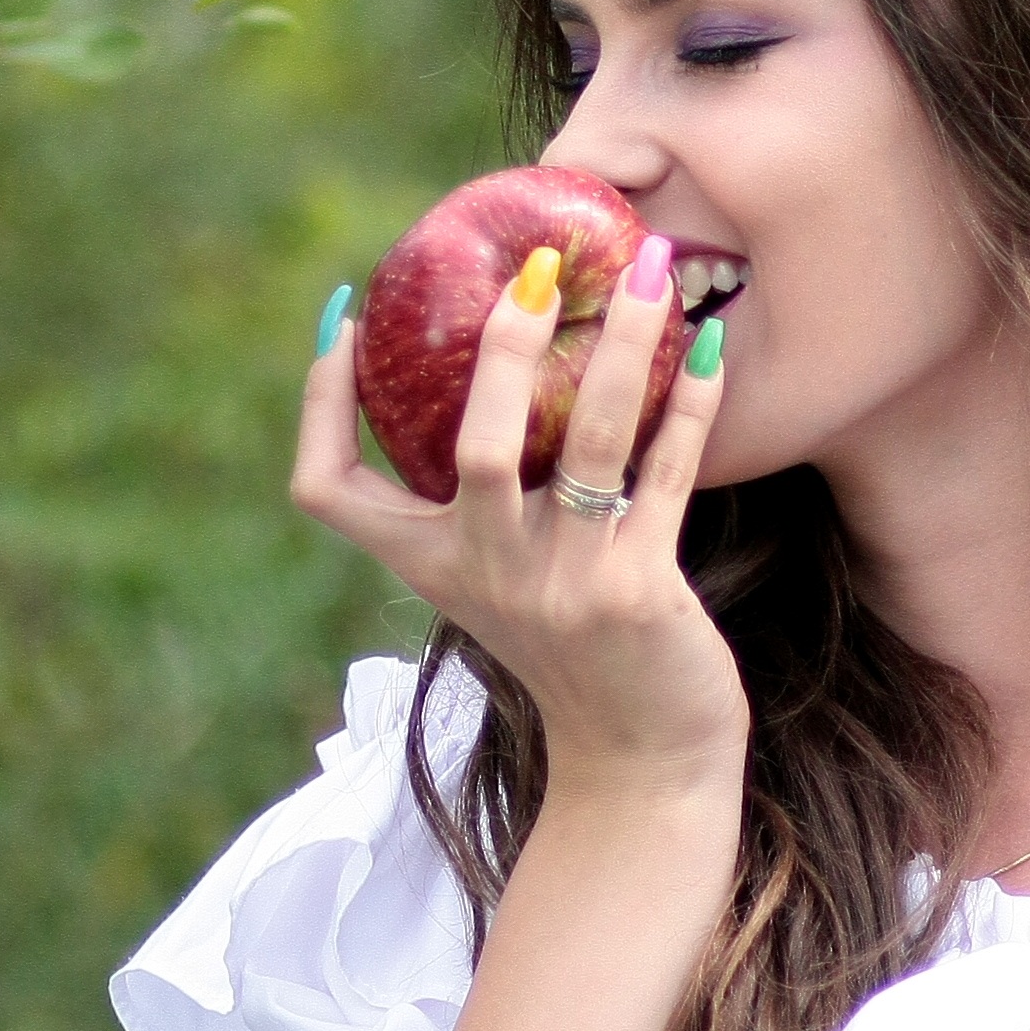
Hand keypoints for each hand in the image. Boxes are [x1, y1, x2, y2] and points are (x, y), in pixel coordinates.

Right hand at [294, 243, 744, 798]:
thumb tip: (486, 374)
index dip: (320, 402)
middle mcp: (486, 573)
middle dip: (503, 349)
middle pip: (473, 446)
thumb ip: (480, 504)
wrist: (640, 762)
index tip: (343, 319)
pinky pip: (668, 474)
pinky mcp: (640, 592)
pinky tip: (709, 350)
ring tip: (646, 268)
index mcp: (430, 565)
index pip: (328, 488)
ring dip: (621, 346)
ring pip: (587, 441)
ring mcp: (564, 585)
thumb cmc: (571, 652)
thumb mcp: (497, 583)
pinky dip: (691, 406)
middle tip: (534, 270)